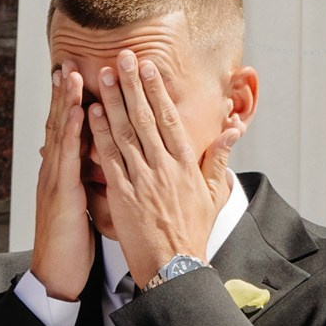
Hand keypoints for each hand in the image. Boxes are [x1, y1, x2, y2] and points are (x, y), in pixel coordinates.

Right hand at [28, 66, 94, 301]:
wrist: (57, 275)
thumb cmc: (71, 245)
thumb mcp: (80, 208)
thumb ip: (85, 183)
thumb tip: (96, 167)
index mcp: (62, 174)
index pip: (67, 131)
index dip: (71, 103)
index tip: (78, 75)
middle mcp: (55, 172)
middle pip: (59, 124)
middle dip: (64, 93)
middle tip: (68, 62)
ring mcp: (55, 181)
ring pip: (59, 134)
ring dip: (64, 102)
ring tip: (70, 74)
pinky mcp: (61, 195)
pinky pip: (67, 158)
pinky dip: (70, 132)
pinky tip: (77, 112)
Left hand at [86, 49, 240, 287]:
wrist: (175, 268)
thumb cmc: (193, 234)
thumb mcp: (214, 195)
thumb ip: (220, 160)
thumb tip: (233, 131)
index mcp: (187, 165)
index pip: (170, 119)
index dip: (157, 91)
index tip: (148, 67)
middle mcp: (165, 167)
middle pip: (146, 117)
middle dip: (132, 85)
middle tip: (122, 57)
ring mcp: (144, 179)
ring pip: (126, 132)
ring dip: (113, 101)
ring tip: (104, 75)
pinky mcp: (124, 194)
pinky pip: (109, 158)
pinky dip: (100, 133)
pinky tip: (91, 112)